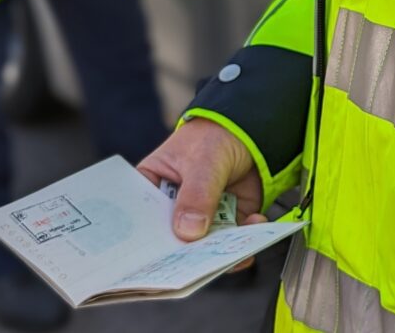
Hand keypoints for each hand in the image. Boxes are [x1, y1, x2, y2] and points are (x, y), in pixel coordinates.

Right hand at [138, 119, 265, 269]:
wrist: (253, 132)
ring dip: (217, 252)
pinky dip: (242, 242)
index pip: (141, 220)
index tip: (152, 260)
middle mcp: (172, 209)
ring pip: (203, 247)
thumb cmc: (214, 137)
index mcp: (151, 188)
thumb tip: (188, 232)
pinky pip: (231, 242)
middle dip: (182, 255)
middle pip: (170, 241)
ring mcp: (200, 218)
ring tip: (230, 247)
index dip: (144, 242)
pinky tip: (253, 224)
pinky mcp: (226, 223)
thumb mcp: (203, 160)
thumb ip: (196, 194)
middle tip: (194, 263)